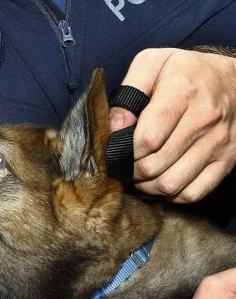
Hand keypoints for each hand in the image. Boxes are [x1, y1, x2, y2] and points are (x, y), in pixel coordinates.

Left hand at [109, 47, 235, 202]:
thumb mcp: (154, 63)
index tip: (116, 147)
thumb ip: (129, 90)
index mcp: (183, 91)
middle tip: (124, 163)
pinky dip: (171, 194)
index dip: (124, 150)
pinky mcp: (227, 161)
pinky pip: (193, 194)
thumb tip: (114, 125)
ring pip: (171, 184)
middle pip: (154, 165)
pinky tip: (162, 179)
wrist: (234, 79)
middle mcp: (205, 119)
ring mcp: (218, 143)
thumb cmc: (185, 72)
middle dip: (130, 169)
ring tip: (139, 172)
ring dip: (147, 186)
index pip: (147, 138)